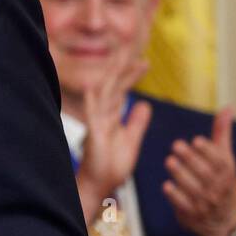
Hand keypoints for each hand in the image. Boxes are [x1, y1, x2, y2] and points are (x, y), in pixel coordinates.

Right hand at [74, 53, 151, 223]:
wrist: (99, 187)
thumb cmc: (111, 167)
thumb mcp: (130, 141)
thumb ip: (136, 123)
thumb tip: (144, 104)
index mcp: (111, 118)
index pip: (122, 91)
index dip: (131, 76)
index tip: (144, 61)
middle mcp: (102, 117)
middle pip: (112, 87)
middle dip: (121, 68)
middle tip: (129, 48)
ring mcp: (96, 124)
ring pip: (104, 95)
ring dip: (111, 77)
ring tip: (119, 60)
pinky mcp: (93, 135)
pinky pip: (91, 115)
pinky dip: (91, 100)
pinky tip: (92, 86)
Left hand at [163, 106, 235, 235]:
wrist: (226, 221)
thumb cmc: (222, 182)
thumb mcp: (226, 159)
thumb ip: (222, 134)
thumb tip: (228, 107)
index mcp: (228, 173)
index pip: (220, 161)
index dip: (208, 151)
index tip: (196, 140)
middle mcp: (218, 188)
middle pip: (205, 173)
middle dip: (191, 159)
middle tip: (176, 146)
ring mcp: (206, 203)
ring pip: (194, 188)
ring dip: (181, 174)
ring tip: (169, 161)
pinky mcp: (193, 215)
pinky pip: (184, 205)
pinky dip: (175, 196)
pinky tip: (166, 186)